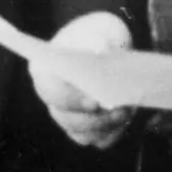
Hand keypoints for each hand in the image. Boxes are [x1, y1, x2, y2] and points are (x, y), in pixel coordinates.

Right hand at [34, 9, 138, 149]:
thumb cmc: (98, 37)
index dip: (71, 100)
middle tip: (120, 109)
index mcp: (45, 72)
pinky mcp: (86, 130)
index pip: (50, 92)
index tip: (96, 101)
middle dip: (95, 118)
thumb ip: (98, 39)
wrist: (107, 48)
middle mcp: (52, 99)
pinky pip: (98, 140)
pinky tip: (126, 119)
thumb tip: (101, 50)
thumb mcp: (98, 30)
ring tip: (127, 111)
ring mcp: (67, 117)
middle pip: (66, 119)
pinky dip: (113, 133)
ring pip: (82, 134)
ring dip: (106, 126)